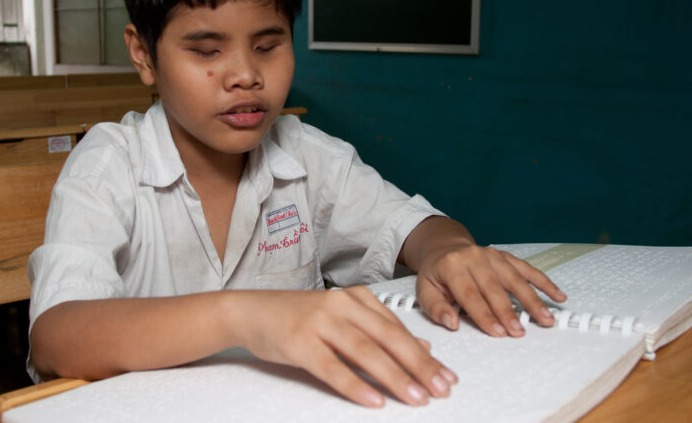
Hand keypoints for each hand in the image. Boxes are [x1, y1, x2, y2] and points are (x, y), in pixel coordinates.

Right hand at [229, 287, 456, 407]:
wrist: (252, 312)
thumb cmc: (297, 316)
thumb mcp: (343, 318)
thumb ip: (380, 330)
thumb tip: (423, 348)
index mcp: (356, 298)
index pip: (398, 329)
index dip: (425, 355)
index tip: (446, 376)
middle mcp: (341, 306)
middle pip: (388, 338)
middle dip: (419, 366)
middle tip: (440, 388)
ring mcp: (320, 323)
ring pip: (365, 352)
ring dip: (394, 377)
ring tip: (415, 397)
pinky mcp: (300, 342)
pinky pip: (332, 367)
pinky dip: (355, 385)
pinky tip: (373, 400)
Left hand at [415, 241, 566, 336]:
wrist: (445, 247)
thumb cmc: (436, 274)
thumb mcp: (425, 290)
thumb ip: (436, 308)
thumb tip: (451, 323)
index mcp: (451, 265)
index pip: (470, 294)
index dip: (484, 314)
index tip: (497, 332)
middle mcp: (474, 257)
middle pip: (494, 287)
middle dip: (508, 311)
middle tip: (519, 331)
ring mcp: (492, 255)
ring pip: (515, 279)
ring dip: (531, 300)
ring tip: (545, 319)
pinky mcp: (506, 256)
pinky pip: (528, 269)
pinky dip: (544, 283)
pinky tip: (558, 296)